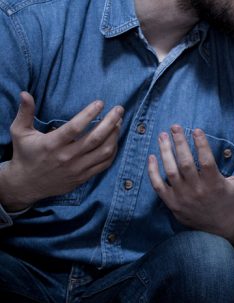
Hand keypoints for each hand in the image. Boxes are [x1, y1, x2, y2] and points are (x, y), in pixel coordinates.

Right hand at [0, 92, 122, 211]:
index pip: (75, 127)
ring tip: (119, 122)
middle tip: (119, 109)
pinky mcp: (84, 176)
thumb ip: (24, 112)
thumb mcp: (20, 132)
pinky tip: (115, 140)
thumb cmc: (25, 154)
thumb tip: (25, 93)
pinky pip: (104, 164)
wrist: (27, 184)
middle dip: (111, 122)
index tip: (100, 103)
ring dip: (115, 136)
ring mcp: (78, 168)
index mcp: (52, 144)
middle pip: (95, 138)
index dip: (89, 114)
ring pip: (104, 151)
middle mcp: (67, 157)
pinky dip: (113, 151)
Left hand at [147, 125, 233, 246]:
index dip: (200, 144)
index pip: (206, 160)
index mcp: (215, 184)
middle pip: (185, 163)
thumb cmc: (232, 201)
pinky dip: (153, 171)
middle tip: (174, 126)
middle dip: (179, 142)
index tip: (196, 130)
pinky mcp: (172, 203)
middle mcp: (198, 191)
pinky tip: (152, 157)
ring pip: (170, 171)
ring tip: (162, 136)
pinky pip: (158, 185)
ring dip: (165, 152)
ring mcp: (183, 197)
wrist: (219, 228)